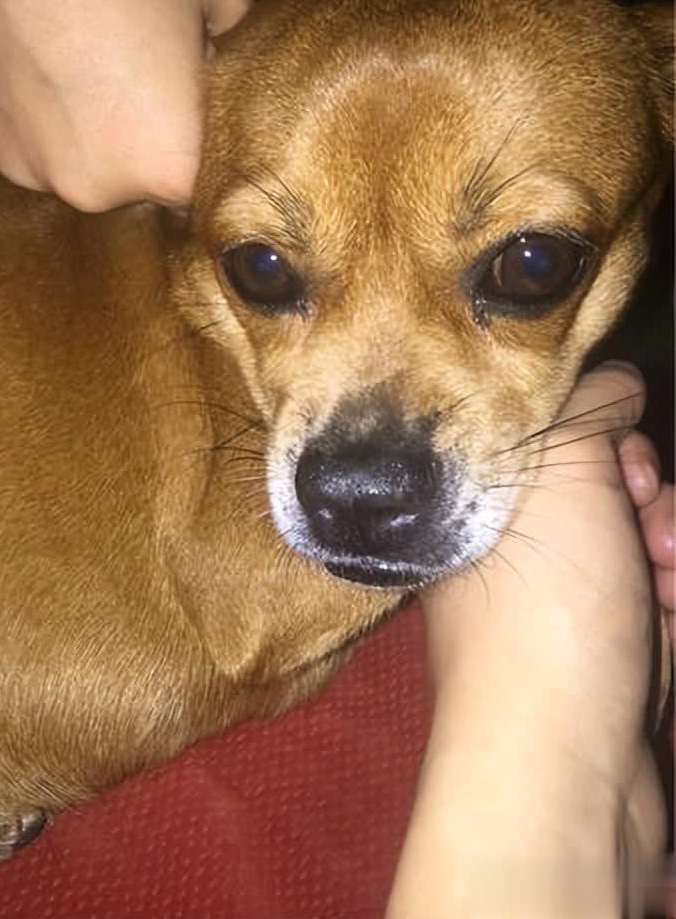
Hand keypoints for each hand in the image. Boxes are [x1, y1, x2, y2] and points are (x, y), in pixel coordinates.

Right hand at [0, 0, 250, 210]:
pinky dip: (26, 104)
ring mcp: (17, 164)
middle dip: (143, 131)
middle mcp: (88, 185)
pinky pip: (16, 133)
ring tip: (77, 44)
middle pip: (133, 177)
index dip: (206, 136)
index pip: (206, 185)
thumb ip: (234, 48)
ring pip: (70, 156)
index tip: (198, 90)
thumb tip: (221, 67)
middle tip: (138, 56)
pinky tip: (29, 46)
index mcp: (163, 166)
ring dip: (80, 119)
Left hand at [387, 362, 668, 918]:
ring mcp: (572, 609)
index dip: (614, 445)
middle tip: (645, 531)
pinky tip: (669, 623)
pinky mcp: (616, 657)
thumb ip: (586, 407)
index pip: (567, 445)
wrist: (562, 767)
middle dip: (652, 505)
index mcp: (490, 507)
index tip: (624, 471)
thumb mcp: (557, 473)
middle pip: (620, 494)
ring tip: (664, 584)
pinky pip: (662, 603)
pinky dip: (674, 607)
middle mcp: (525, 554)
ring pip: (650, 546)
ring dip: (672, 554)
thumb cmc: (546, 607)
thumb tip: (615, 381)